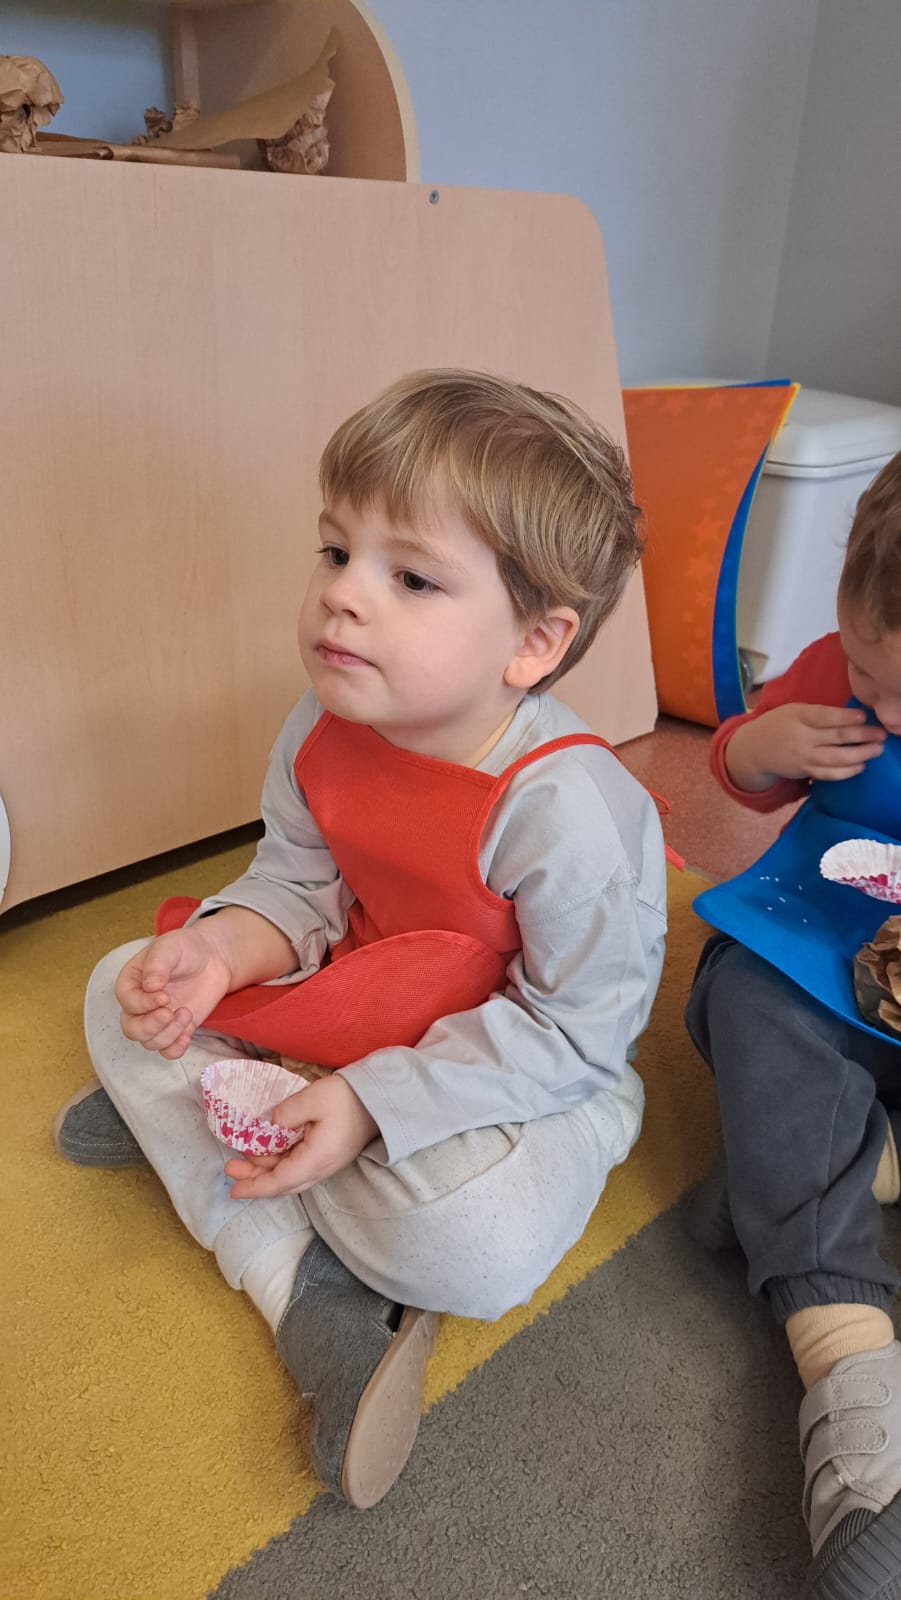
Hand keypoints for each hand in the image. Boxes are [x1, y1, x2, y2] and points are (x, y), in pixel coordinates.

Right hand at [115, 928, 231, 1058]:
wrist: (212, 957)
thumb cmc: (186, 948)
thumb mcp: (170, 947)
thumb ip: (157, 965)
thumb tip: (150, 987)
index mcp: (131, 982)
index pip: (127, 1001)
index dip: (143, 1004)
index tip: (165, 996)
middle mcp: (139, 1005)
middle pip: (132, 1029)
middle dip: (151, 1026)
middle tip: (170, 1012)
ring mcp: (157, 1019)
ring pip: (150, 1042)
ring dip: (169, 1034)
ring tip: (186, 1013)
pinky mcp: (175, 1029)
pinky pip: (167, 1051)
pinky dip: (176, 1048)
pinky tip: (188, 1033)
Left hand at [223, 1074, 378, 1196]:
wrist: (378, 1098)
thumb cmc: (346, 1097)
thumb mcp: (313, 1098)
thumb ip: (286, 1113)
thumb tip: (269, 1125)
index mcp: (316, 1158)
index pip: (280, 1181)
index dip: (255, 1186)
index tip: (233, 1189)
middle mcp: (320, 1167)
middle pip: (283, 1183)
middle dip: (254, 1179)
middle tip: (230, 1168)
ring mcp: (325, 1163)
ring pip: (289, 1175)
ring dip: (265, 1169)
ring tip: (242, 1157)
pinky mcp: (326, 1155)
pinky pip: (297, 1166)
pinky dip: (278, 1162)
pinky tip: (266, 1150)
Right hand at [725, 702, 885, 791]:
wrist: (754, 749)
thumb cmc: (779, 724)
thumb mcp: (794, 710)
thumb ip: (819, 713)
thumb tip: (852, 717)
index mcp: (799, 717)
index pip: (824, 716)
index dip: (845, 717)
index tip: (863, 716)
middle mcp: (802, 738)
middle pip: (836, 737)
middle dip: (862, 736)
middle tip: (881, 734)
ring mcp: (803, 757)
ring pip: (836, 758)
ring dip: (860, 755)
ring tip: (877, 750)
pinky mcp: (805, 771)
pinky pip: (828, 774)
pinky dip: (846, 772)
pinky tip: (860, 766)